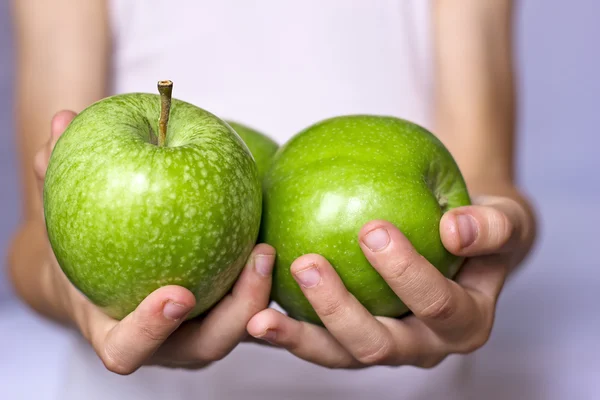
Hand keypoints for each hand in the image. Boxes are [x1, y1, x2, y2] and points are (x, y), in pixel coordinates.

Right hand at [35, 111, 275, 373]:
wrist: (107, 267)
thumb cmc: (84, 245)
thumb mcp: (64, 216)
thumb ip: (56, 178)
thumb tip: (61, 121)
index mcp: (118, 333)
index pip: (130, 348)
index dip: (151, 329)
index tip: (176, 294)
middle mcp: (166, 342)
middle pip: (207, 345)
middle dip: (237, 311)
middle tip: (256, 257)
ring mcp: (201, 329)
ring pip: (241, 328)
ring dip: (261, 294)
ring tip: (269, 246)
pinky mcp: (226, 308)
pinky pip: (251, 300)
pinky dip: (264, 277)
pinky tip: (274, 232)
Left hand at [247, 189, 535, 367]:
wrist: (459, 241)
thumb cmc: (480, 229)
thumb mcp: (504, 221)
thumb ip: (491, 226)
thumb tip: (455, 228)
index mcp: (464, 324)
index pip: (437, 305)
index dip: (407, 273)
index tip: (373, 228)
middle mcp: (423, 346)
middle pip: (378, 344)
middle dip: (339, 309)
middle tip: (305, 263)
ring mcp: (383, 346)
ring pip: (338, 354)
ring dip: (299, 335)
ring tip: (258, 314)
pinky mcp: (350, 337)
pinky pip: (315, 337)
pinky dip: (284, 327)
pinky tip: (250, 304)